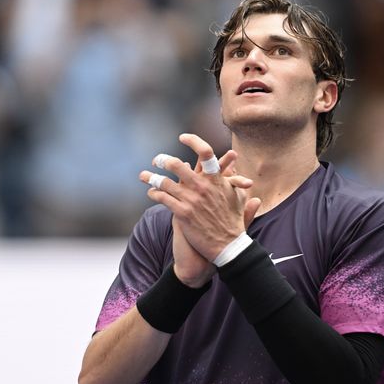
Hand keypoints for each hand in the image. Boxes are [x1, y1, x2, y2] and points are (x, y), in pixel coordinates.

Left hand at [140, 134, 259, 265]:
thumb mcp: (238, 198)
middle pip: (177, 165)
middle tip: (158, 160)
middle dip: (163, 160)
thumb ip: (236, 181)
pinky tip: (151, 194)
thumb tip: (239, 168)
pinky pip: (163, 199)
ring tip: (144, 176)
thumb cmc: (234, 222)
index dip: (193, 141)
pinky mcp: (182, 214)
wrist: (228, 246)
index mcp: (216, 180)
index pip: (205, 153)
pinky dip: (155, 194)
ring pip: (165, 182)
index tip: (183, 137)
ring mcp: (191, 200)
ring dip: (152, 178)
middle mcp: (202, 187)